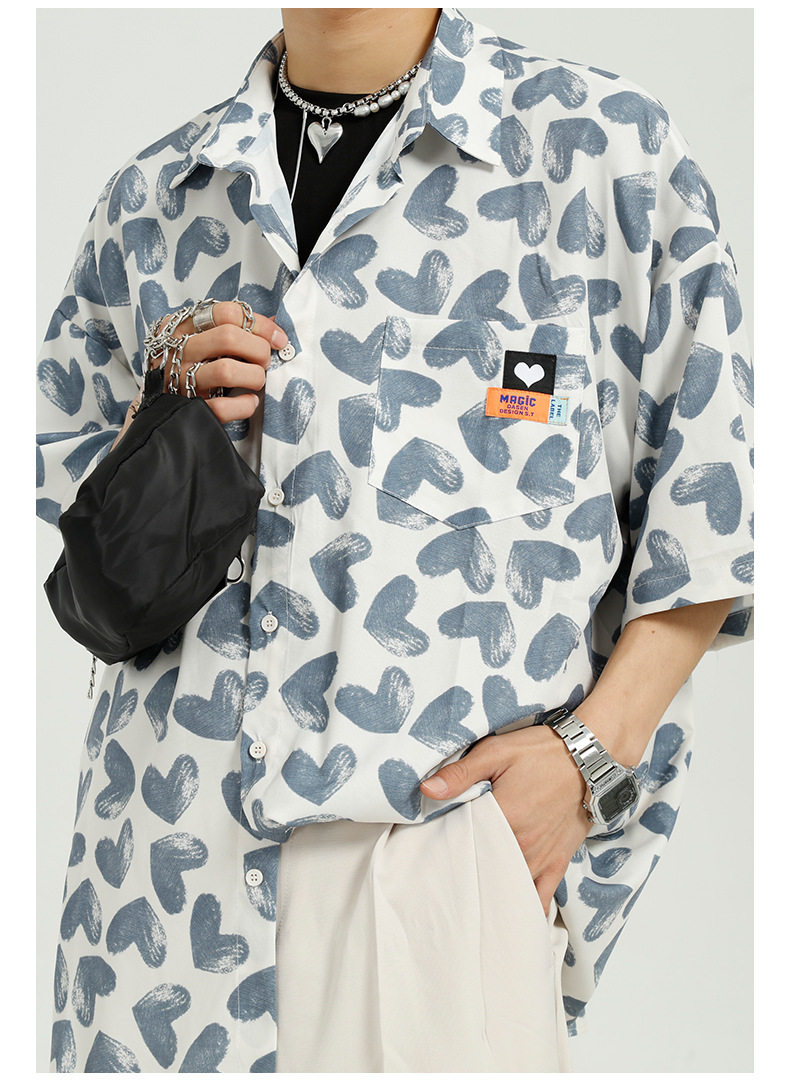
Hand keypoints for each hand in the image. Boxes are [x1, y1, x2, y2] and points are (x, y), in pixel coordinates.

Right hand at [151, 300, 289, 422]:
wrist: (156, 404)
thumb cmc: (186, 365)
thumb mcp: (201, 339)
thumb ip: (233, 328)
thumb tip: (274, 322)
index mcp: (182, 326)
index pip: (227, 313)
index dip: (261, 325)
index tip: (278, 339)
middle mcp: (177, 350)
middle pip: (228, 337)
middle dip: (259, 350)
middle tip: (264, 361)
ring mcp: (179, 380)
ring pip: (226, 371)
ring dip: (254, 376)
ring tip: (256, 381)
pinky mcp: (187, 408)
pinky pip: (222, 407)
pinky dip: (244, 405)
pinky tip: (249, 401)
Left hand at [419, 725, 590, 914]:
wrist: (589, 758)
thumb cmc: (542, 752)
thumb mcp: (496, 752)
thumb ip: (460, 774)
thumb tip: (426, 790)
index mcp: (503, 818)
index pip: (463, 844)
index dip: (444, 848)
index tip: (430, 851)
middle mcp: (522, 845)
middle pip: (484, 871)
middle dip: (465, 876)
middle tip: (445, 879)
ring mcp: (541, 858)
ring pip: (509, 889)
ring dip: (491, 894)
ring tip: (471, 902)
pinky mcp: (557, 862)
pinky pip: (542, 898)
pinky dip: (526, 909)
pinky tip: (510, 918)